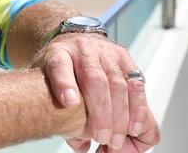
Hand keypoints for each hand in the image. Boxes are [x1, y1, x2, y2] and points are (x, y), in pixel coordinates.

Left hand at [35, 34, 159, 150]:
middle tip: (101, 137)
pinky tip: (134, 127)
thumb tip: (80, 144)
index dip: (64, 83)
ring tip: (116, 140)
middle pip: (95, 80)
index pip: (59, 65)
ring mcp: (106, 52)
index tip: (68, 102)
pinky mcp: (125, 59)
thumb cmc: (62, 69)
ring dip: (121, 116)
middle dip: (101, 114)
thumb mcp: (49, 84)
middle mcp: (83, 48)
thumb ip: (61, 112)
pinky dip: (138, 109)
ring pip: (119, 84)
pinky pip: (137, 85)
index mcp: (58, 52)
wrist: (75, 44)